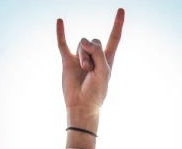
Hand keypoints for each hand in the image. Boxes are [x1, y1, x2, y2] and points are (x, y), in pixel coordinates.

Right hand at [57, 9, 124, 124]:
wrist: (82, 105)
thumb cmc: (96, 92)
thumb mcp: (104, 71)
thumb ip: (97, 53)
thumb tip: (84, 41)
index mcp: (107, 59)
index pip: (114, 37)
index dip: (117, 24)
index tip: (121, 10)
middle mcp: (94, 56)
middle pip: (93, 41)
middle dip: (92, 52)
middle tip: (90, 69)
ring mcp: (80, 58)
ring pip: (81, 45)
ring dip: (83, 56)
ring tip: (84, 69)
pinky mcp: (67, 61)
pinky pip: (63, 44)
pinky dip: (61, 33)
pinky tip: (60, 21)